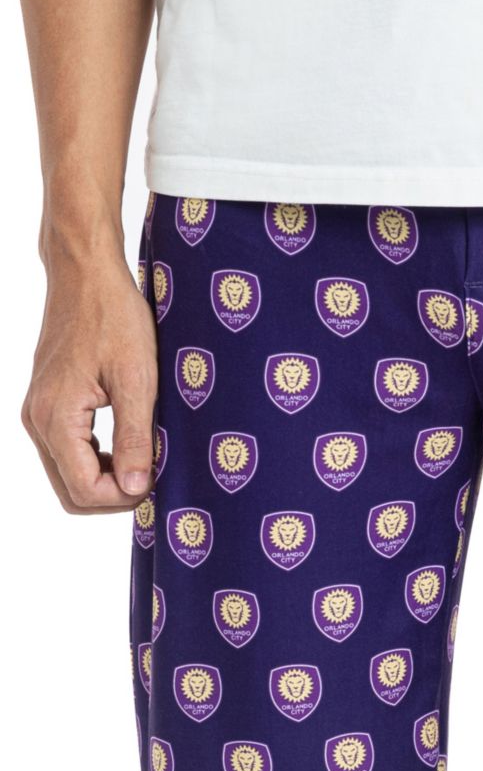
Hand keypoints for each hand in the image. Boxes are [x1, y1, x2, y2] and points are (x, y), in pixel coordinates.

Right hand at [22, 254, 157, 512]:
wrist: (85, 273)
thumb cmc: (113, 316)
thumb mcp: (136, 378)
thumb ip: (134, 437)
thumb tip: (135, 488)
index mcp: (56, 417)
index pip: (83, 490)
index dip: (123, 497)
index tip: (156, 480)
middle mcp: (38, 420)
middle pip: (71, 491)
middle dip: (113, 495)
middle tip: (152, 477)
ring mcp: (39, 412)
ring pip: (68, 475)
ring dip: (106, 479)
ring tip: (144, 459)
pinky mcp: (47, 404)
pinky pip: (67, 451)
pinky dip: (96, 459)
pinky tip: (127, 443)